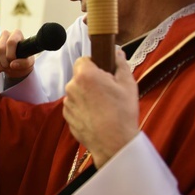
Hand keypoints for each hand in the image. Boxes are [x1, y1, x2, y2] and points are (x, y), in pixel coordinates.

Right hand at [0, 30, 33, 80]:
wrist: (16, 61)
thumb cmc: (23, 59)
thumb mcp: (28, 63)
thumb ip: (24, 63)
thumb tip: (12, 64)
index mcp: (17, 34)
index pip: (11, 42)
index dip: (10, 55)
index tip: (13, 62)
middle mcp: (5, 34)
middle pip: (0, 49)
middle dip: (4, 62)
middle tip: (8, 68)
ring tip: (4, 69)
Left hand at [63, 50, 138, 166]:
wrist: (113, 142)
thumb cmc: (122, 112)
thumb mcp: (128, 84)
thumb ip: (120, 63)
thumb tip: (116, 51)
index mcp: (85, 75)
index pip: (84, 60)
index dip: (95, 64)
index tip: (105, 73)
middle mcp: (71, 87)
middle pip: (80, 76)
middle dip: (92, 80)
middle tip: (108, 91)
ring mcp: (67, 103)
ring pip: (77, 92)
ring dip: (87, 95)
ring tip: (104, 107)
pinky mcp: (67, 116)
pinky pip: (75, 106)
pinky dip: (83, 108)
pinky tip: (97, 116)